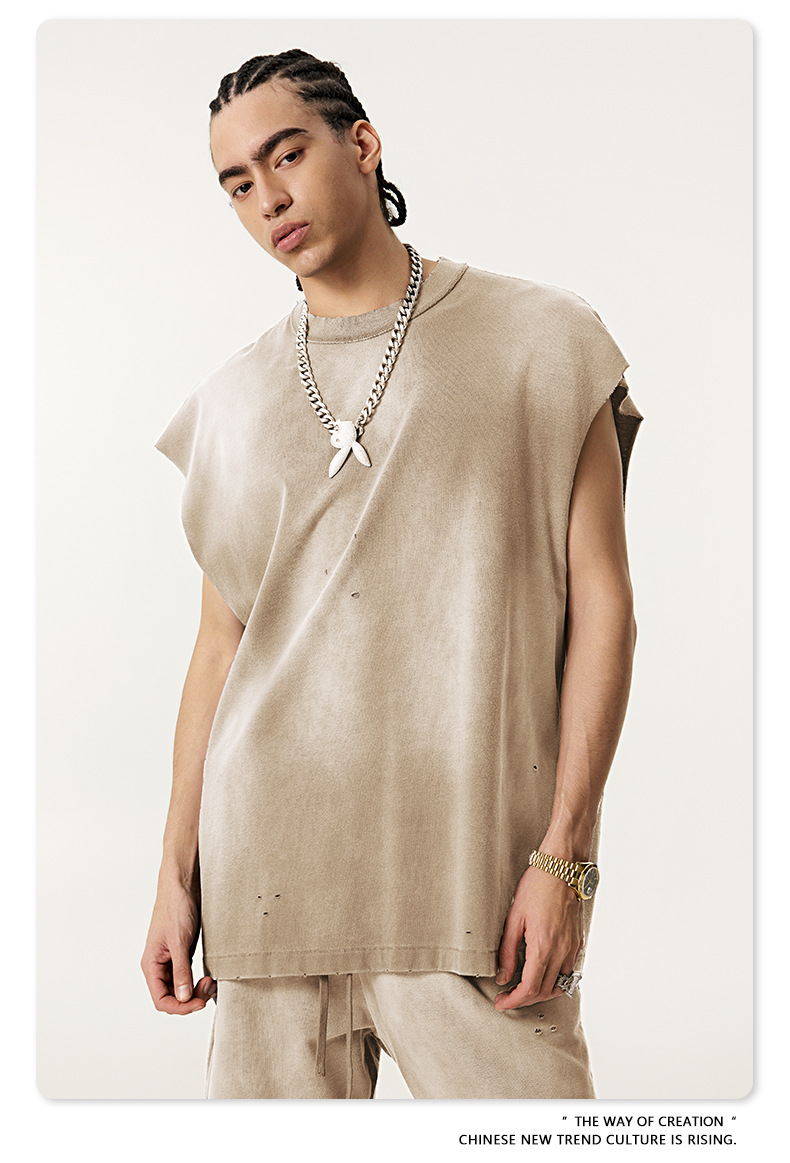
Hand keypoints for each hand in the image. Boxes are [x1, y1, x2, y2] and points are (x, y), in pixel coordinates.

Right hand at [141, 882, 216, 1013]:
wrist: (182, 885)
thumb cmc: (175, 907)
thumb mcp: (179, 941)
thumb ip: (181, 971)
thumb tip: (184, 998)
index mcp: (151, 965)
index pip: (161, 1000)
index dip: (180, 1007)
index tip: (199, 1003)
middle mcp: (159, 966)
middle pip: (173, 997)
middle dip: (192, 998)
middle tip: (210, 986)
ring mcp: (171, 960)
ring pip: (182, 988)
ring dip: (197, 990)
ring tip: (212, 982)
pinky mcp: (183, 953)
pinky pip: (189, 976)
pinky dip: (199, 980)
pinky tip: (210, 977)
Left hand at [494, 865, 583, 1010]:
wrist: (561, 869)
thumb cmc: (536, 888)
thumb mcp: (514, 918)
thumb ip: (507, 951)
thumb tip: (502, 976)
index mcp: (543, 946)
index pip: (529, 988)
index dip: (513, 1000)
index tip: (501, 1002)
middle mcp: (561, 951)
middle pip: (543, 991)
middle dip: (523, 999)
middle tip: (507, 997)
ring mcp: (572, 948)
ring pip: (558, 985)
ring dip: (540, 993)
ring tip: (522, 988)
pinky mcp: (578, 943)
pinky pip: (568, 972)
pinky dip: (554, 980)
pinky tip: (541, 974)